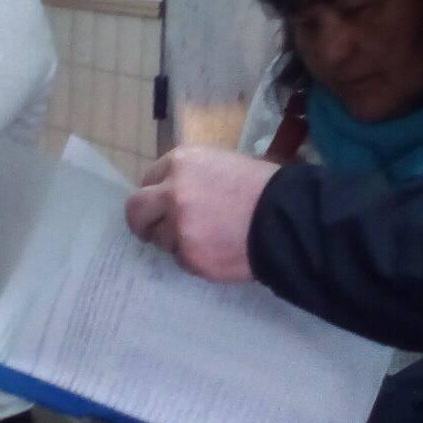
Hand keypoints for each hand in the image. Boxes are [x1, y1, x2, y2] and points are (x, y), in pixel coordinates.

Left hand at [123, 147, 279, 282]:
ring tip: (209, 239)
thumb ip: (192, 176)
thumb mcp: (224, 164)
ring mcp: (178, 227)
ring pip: (160, 240)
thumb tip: (172, 193)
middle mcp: (172, 192)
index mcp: (182, 162)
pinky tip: (218, 251)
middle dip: (143, 221)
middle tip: (152, 230)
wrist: (286, 220)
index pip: (149, 179)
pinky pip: (181, 260)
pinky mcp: (189, 256)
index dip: (157, 194)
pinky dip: (195, 259)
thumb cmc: (263, 188)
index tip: (162, 204)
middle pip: (136, 210)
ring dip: (177, 242)